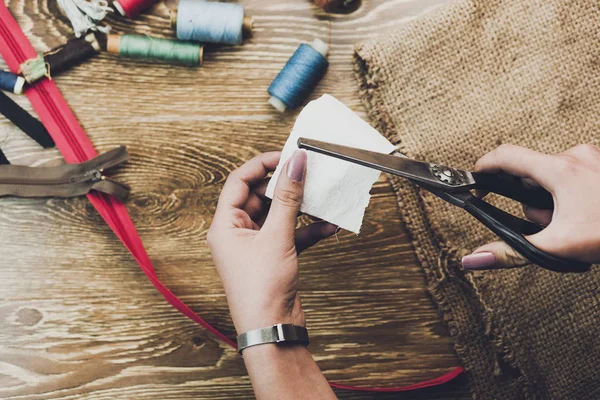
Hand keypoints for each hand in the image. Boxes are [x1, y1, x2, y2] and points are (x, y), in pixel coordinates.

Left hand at [207, 150, 336, 333]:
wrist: (272, 330)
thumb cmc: (262, 289)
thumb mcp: (276, 237)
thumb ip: (288, 198)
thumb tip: (295, 163)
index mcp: (225, 225)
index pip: (239, 181)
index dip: (262, 164)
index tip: (287, 155)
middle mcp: (237, 233)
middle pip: (260, 196)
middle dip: (285, 185)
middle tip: (308, 172)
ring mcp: (256, 245)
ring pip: (278, 215)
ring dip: (300, 208)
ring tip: (322, 196)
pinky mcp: (273, 257)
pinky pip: (291, 234)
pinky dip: (308, 229)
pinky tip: (328, 225)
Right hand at [462, 144, 599, 269]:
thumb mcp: (558, 245)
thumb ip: (510, 252)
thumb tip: (474, 259)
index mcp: (558, 169)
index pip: (506, 156)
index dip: (484, 165)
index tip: (474, 176)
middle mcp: (575, 156)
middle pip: (531, 174)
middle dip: (532, 202)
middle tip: (549, 225)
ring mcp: (593, 159)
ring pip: (554, 177)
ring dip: (553, 201)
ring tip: (574, 223)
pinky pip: (575, 176)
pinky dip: (571, 196)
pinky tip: (586, 215)